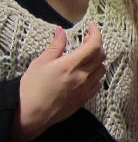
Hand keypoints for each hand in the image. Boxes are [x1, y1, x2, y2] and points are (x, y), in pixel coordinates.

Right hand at [16, 24, 105, 141]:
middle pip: (101, 56)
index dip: (96, 34)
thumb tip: (61, 31)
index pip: (94, 45)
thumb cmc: (31, 88)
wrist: (31, 114)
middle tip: (88, 40)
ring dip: (98, 59)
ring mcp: (85, 88)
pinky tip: (89, 72)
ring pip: (102, 69)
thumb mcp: (40, 63)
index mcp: (71, 65)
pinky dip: (97, 74)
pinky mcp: (85, 99)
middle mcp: (82, 76)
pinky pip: (98, 83)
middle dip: (97, 44)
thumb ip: (55, 46)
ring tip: (88, 55)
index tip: (92, 27)